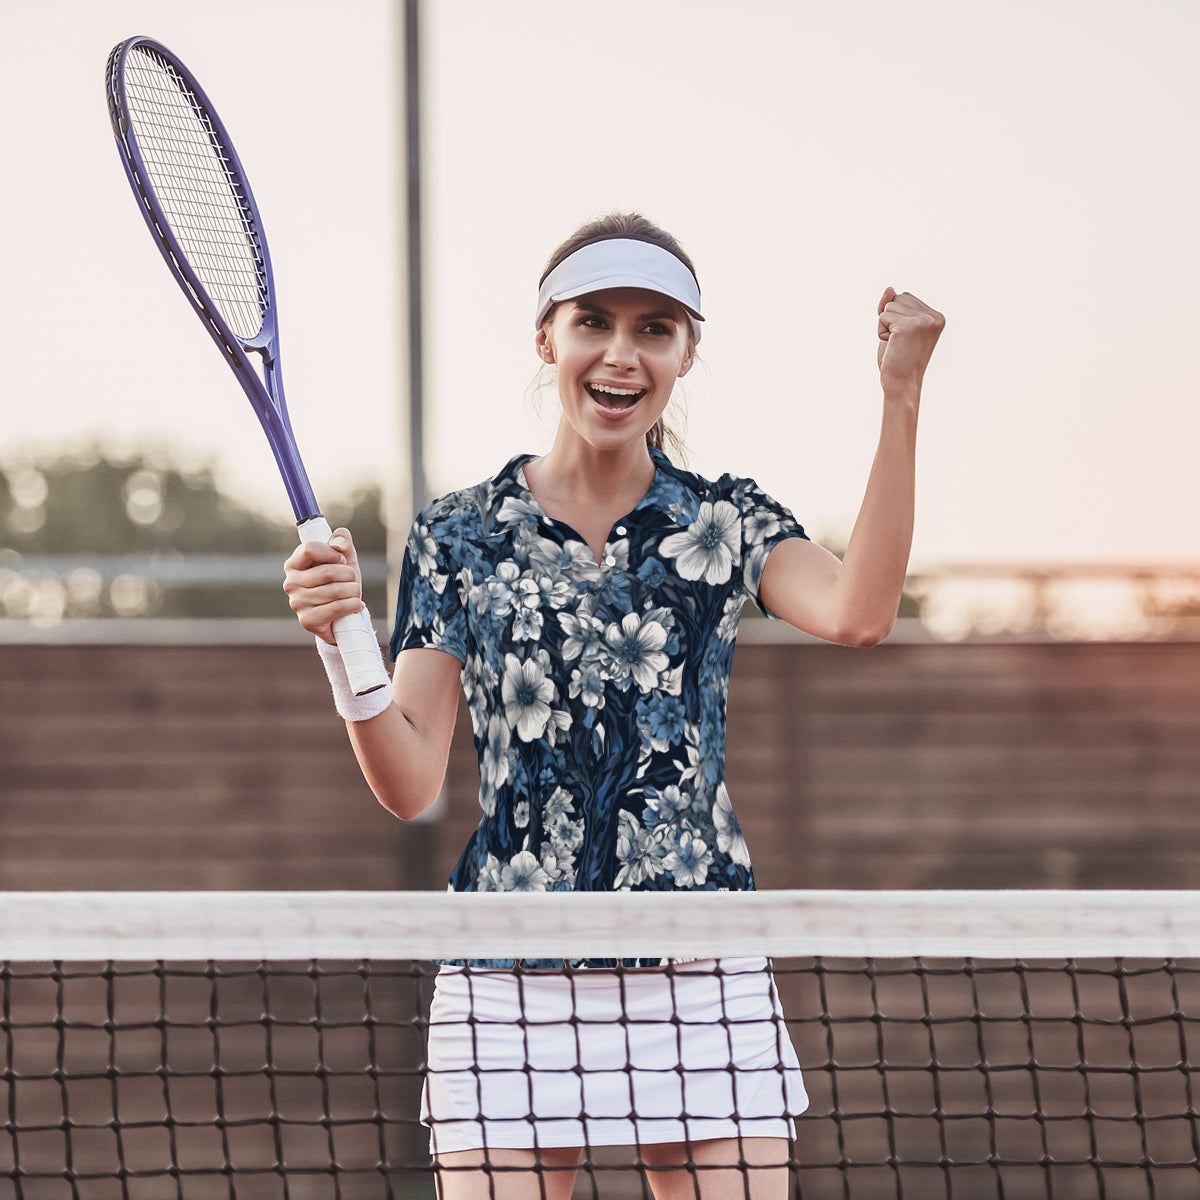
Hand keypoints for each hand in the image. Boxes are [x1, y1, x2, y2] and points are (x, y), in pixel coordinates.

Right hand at [283, 527, 363, 644]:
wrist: (342, 616)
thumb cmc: (341, 583)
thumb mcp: (343, 558)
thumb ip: (342, 541)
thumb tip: (339, 544)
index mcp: (294, 564)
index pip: (310, 548)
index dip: (332, 553)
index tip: (341, 560)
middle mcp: (291, 583)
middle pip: (328, 572)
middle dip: (349, 575)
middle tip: (352, 580)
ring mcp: (297, 603)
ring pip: (336, 590)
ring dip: (354, 591)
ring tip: (354, 593)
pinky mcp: (307, 620)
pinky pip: (338, 607)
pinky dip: (353, 604)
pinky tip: (356, 605)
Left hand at [876, 288, 944, 395]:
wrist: (901, 384)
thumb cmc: (898, 359)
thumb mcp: (895, 327)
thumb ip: (893, 305)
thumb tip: (889, 288)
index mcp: (936, 316)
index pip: (905, 298)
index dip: (895, 317)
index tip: (904, 338)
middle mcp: (933, 317)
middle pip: (898, 298)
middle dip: (890, 319)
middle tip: (899, 342)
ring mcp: (923, 320)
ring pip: (889, 306)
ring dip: (885, 326)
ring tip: (896, 344)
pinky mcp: (909, 326)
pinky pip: (882, 316)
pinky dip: (881, 331)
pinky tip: (893, 345)